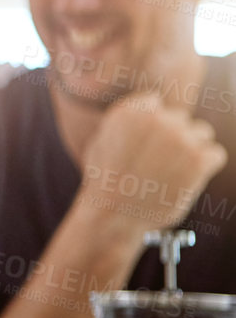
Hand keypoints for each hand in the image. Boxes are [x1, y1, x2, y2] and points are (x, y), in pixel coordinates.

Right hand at [77, 91, 227, 234]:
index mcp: (131, 110)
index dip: (152, 125)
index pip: (155, 103)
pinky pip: (216, 154)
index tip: (147, 143)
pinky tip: (187, 179)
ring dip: (192, 149)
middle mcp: (158, 118)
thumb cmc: (104, 181)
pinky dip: (206, 167)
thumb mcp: (101, 141)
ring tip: (173, 172)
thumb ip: (124, 123)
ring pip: (202, 133)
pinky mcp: (199, 159)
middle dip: (173, 137)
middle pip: (181, 118)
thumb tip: (143, 114)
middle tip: (160, 162)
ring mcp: (181, 138)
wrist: (112, 214)